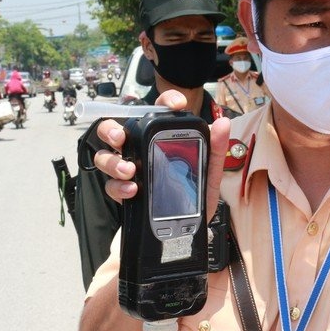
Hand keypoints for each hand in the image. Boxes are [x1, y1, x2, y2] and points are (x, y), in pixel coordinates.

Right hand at [92, 89, 229, 214]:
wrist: (188, 228)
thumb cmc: (196, 194)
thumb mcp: (209, 172)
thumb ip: (215, 149)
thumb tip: (223, 123)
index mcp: (163, 139)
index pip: (159, 111)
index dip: (165, 101)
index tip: (176, 105)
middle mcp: (141, 150)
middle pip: (116, 130)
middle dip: (112, 130)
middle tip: (120, 137)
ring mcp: (129, 171)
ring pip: (106, 156)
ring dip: (113, 161)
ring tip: (129, 170)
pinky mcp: (123, 192)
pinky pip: (111, 185)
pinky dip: (119, 187)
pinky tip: (132, 190)